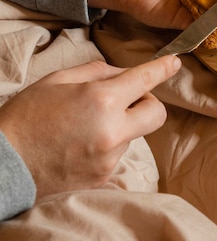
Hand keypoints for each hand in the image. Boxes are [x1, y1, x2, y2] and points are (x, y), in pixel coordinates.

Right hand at [0, 56, 180, 198]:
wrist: (4, 164)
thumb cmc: (27, 116)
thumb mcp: (59, 79)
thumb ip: (98, 72)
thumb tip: (123, 73)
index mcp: (102, 99)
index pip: (145, 80)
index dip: (164, 68)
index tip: (175, 63)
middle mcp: (113, 130)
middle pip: (157, 113)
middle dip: (148, 101)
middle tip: (127, 98)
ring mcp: (109, 157)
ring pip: (135, 133)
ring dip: (123, 124)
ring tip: (88, 125)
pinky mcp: (103, 177)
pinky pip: (118, 153)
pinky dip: (109, 143)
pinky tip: (82, 143)